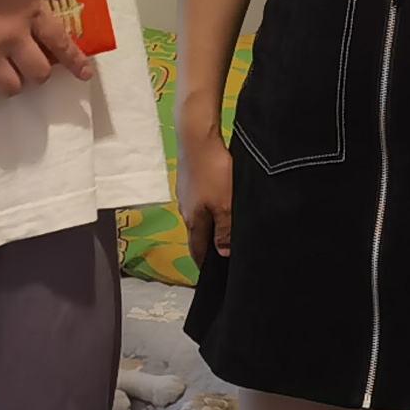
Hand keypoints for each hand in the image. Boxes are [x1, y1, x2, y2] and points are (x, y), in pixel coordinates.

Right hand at [0, 0, 78, 97]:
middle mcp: (13, 39)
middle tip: (29, 64)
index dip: (75, 62)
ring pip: (11, 87)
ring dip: (12, 82)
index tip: (84, 74)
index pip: (61, 44)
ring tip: (4, 72)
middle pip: (38, 73)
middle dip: (38, 72)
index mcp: (30, 13)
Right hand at [176, 126, 237, 260]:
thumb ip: (225, 230)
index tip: (214, 274)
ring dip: (210, 224)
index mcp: (193, 221)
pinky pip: (199, 199)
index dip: (205, 264)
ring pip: (199, 215)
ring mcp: (184, 192)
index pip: (197, 250)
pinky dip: (209, 206)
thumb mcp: (225, 205)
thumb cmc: (213, 172)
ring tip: (225, 226)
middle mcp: (185, 209)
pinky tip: (218, 200)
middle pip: (197, 233)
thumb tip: (223, 254)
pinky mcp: (188, 177)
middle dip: (208, 244)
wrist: (196, 136)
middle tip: (224, 252)